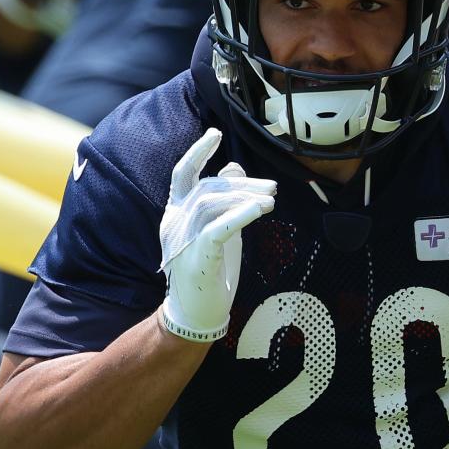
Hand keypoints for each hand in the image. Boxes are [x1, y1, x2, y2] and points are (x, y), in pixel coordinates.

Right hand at [159, 128, 275, 341]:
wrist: (196, 314)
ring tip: (272, 200)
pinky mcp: (198, 258)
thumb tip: (234, 166)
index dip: (198, 152)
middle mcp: (174, 223)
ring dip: (246, 198)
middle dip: (243, 183)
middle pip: (208, 188)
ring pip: (212, 204)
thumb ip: (223, 199)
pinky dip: (240, 216)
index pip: (182, 174)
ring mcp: (183, 240)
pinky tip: (260, 210)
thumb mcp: (217, 228)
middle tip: (273, 186)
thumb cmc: (208, 269)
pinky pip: (218, 229)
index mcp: (175, 214)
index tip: (216, 134)